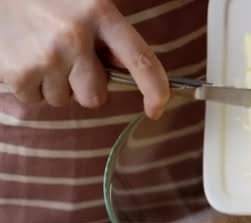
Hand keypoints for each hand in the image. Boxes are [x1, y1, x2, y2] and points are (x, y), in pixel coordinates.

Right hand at [0, 0, 169, 118]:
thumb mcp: (85, 5)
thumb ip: (109, 36)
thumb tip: (126, 70)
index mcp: (100, 14)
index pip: (141, 60)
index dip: (156, 90)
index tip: (157, 109)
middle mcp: (75, 36)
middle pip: (95, 96)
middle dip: (84, 86)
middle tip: (66, 60)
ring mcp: (46, 56)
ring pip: (64, 100)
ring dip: (55, 85)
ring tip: (39, 52)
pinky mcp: (18, 73)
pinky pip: (36, 100)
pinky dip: (30, 85)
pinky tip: (23, 58)